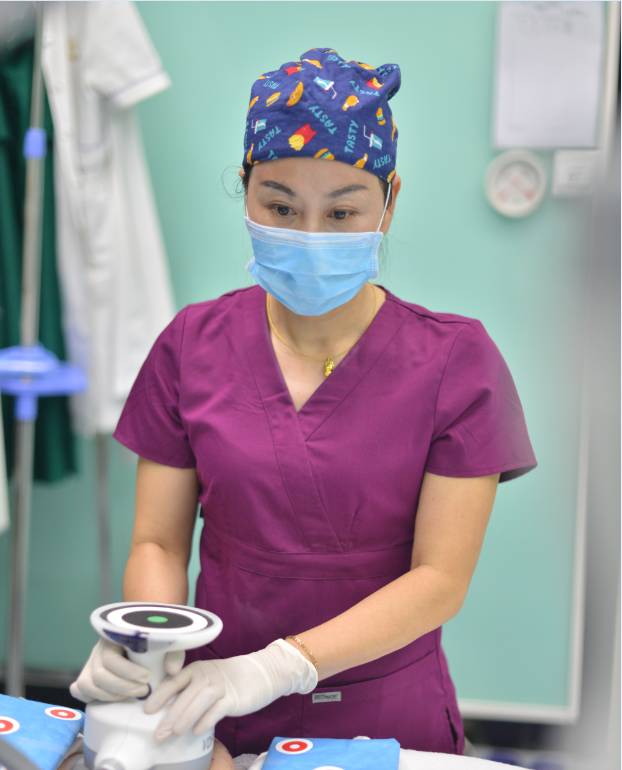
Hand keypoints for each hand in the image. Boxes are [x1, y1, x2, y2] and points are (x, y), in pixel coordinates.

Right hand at [69, 638, 184, 702]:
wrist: (144, 636)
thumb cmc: (154, 640)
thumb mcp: (166, 642)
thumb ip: (173, 652)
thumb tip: (172, 671)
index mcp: (114, 636)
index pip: (111, 657)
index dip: (128, 671)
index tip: (147, 677)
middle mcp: (98, 649)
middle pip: (100, 674)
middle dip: (123, 686)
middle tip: (144, 690)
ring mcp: (90, 663)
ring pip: (89, 685)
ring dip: (112, 695)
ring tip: (134, 693)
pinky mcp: (86, 676)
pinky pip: (81, 690)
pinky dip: (96, 697)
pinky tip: (116, 697)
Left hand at [143, 638, 317, 741]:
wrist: (260, 673)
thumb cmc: (228, 679)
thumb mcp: (207, 678)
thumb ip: (189, 690)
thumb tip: (165, 712)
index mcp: (197, 669)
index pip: (174, 681)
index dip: (160, 695)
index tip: (146, 710)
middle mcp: (207, 675)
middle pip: (185, 695)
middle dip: (169, 715)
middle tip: (157, 733)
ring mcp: (221, 686)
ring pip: (199, 702)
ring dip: (185, 718)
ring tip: (173, 733)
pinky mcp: (234, 698)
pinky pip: (217, 710)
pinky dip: (206, 720)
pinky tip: (197, 731)